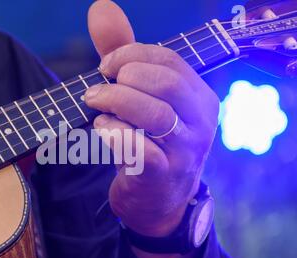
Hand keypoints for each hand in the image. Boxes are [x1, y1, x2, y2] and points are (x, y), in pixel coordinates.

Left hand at [86, 1, 218, 237]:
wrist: (157, 199)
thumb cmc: (148, 141)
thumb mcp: (141, 98)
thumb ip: (124, 55)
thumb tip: (100, 6)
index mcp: (199, 97)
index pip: (170, 61)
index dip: (132, 56)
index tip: (105, 66)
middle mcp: (201, 122)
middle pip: (166, 84)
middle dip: (125, 78)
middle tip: (96, 88)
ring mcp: (186, 151)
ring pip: (155, 114)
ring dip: (116, 103)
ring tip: (94, 104)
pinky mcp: (163, 175)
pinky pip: (141, 149)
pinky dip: (114, 134)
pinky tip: (101, 130)